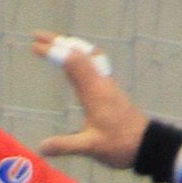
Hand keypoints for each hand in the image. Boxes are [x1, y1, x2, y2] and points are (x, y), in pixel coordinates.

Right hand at [31, 31, 152, 169]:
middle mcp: (100, 82)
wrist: (148, 144)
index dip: (53, 52)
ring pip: (87, 55)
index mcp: (94, 91)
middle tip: (36, 35)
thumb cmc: (121, 144)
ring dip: (69, 46)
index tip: (34, 46)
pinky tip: (75, 60)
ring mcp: (107, 83)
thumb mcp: (92, 147)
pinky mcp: (110, 88)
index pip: (72, 62)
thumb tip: (41, 147)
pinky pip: (92, 63)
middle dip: (57, 42)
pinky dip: (79, 55)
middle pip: (79, 53)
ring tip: (53, 42)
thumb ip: (66, 145)